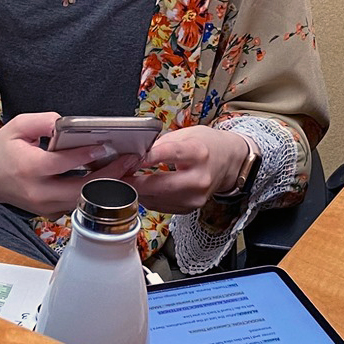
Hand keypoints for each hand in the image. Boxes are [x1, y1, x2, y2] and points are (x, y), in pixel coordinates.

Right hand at [0, 113, 139, 217]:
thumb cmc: (1, 149)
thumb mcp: (18, 126)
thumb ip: (44, 122)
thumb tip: (67, 124)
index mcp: (29, 168)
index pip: (63, 163)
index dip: (87, 156)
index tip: (109, 147)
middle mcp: (38, 192)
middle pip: (80, 189)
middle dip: (110, 176)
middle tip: (131, 160)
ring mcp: (43, 206)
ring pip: (82, 201)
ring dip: (107, 187)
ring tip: (129, 170)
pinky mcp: (48, 212)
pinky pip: (76, 205)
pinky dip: (94, 194)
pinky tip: (111, 181)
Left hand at [129, 126, 249, 213]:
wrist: (228, 163)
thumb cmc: (206, 145)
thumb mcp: (186, 134)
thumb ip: (160, 143)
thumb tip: (134, 152)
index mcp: (198, 153)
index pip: (170, 154)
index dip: (147, 157)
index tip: (129, 158)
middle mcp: (199, 178)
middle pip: (160, 184)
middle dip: (134, 181)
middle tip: (116, 176)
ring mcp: (195, 197)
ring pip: (157, 199)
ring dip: (137, 191)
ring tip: (124, 180)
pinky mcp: (189, 208)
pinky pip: (160, 206)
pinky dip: (147, 198)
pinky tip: (141, 188)